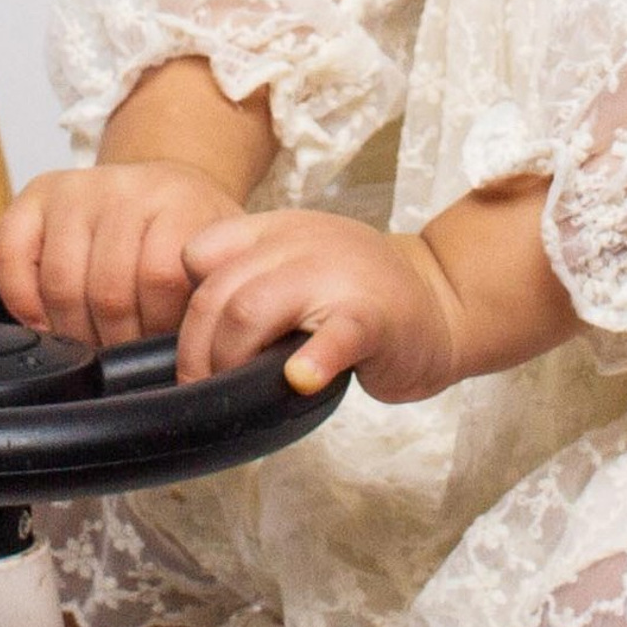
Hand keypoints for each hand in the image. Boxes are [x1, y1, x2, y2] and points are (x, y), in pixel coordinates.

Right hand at [0, 162, 245, 346]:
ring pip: (60, 281)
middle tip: (124, 352)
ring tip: (91, 341)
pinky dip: (20, 296)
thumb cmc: (195, 235)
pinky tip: (42, 319)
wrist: (171, 184)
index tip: (162, 347)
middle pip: (107, 289)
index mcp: (180, 203)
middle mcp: (126, 187)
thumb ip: (217, 294)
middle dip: (115, 339)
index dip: (157, 326)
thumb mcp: (225, 258)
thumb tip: (204, 349)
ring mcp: (77, 188)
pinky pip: (8, 249)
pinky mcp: (37, 193)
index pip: (160, 277)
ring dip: (72, 330)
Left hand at [177, 210, 460, 398]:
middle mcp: (302, 245)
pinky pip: (335, 335)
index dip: (185, 306)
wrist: (442, 299)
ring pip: (255, 309)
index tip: (192, 347)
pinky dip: (313, 359)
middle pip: (220, 294)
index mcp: (277, 232)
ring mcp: (338, 278)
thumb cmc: (360, 295)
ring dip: (232, 360)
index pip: (201, 252)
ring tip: (236, 395)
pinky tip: (299, 381)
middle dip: (199, 351)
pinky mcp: (374, 319)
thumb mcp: (298, 266)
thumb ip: (251, 279)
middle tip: (202, 390)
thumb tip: (193, 334)